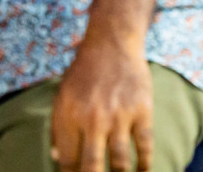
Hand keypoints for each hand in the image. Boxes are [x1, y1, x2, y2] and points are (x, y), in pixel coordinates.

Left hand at [50, 33, 153, 171]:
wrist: (112, 43)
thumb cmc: (84, 73)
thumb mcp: (62, 98)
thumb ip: (58, 129)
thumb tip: (57, 159)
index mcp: (69, 116)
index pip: (67, 161)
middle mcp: (93, 118)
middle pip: (92, 167)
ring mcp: (120, 114)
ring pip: (120, 161)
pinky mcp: (142, 109)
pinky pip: (144, 144)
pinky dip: (145, 162)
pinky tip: (143, 170)